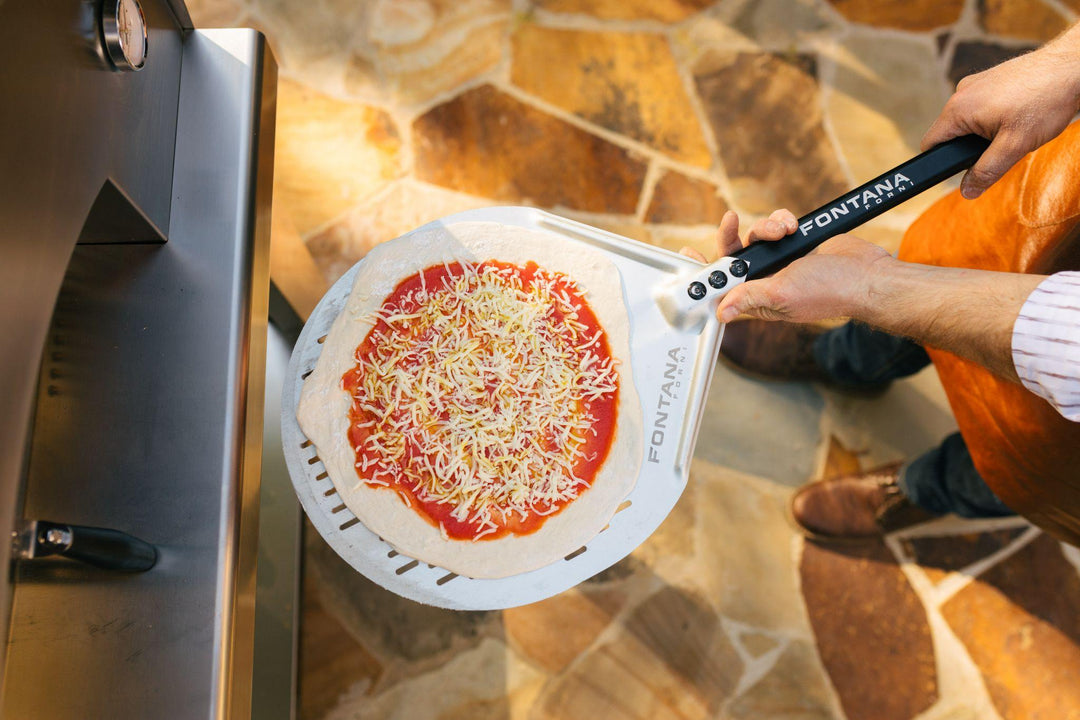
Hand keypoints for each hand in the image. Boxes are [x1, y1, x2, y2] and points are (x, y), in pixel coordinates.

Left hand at [680, 210, 892, 323]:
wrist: (868, 274)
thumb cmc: (830, 291)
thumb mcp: (781, 295)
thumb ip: (749, 298)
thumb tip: (720, 312)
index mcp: (758, 300)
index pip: (722, 287)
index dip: (705, 272)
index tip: (690, 253)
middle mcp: (765, 281)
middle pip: (734, 255)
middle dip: (732, 238)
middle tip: (730, 221)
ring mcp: (780, 261)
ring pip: (755, 236)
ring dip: (765, 228)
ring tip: (781, 231)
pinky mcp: (793, 243)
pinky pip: (775, 224)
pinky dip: (781, 220)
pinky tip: (792, 226)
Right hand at [922, 28, 1079, 198]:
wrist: (1071, 67)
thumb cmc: (1045, 101)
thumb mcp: (1014, 146)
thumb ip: (986, 171)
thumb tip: (967, 191)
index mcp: (957, 110)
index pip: (931, 145)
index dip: (943, 162)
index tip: (966, 168)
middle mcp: (961, 93)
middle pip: (951, 133)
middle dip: (972, 146)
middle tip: (1005, 146)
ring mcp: (975, 83)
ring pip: (968, 119)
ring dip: (986, 131)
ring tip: (1017, 127)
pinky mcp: (989, 78)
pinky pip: (981, 105)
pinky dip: (995, 115)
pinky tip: (1019, 113)